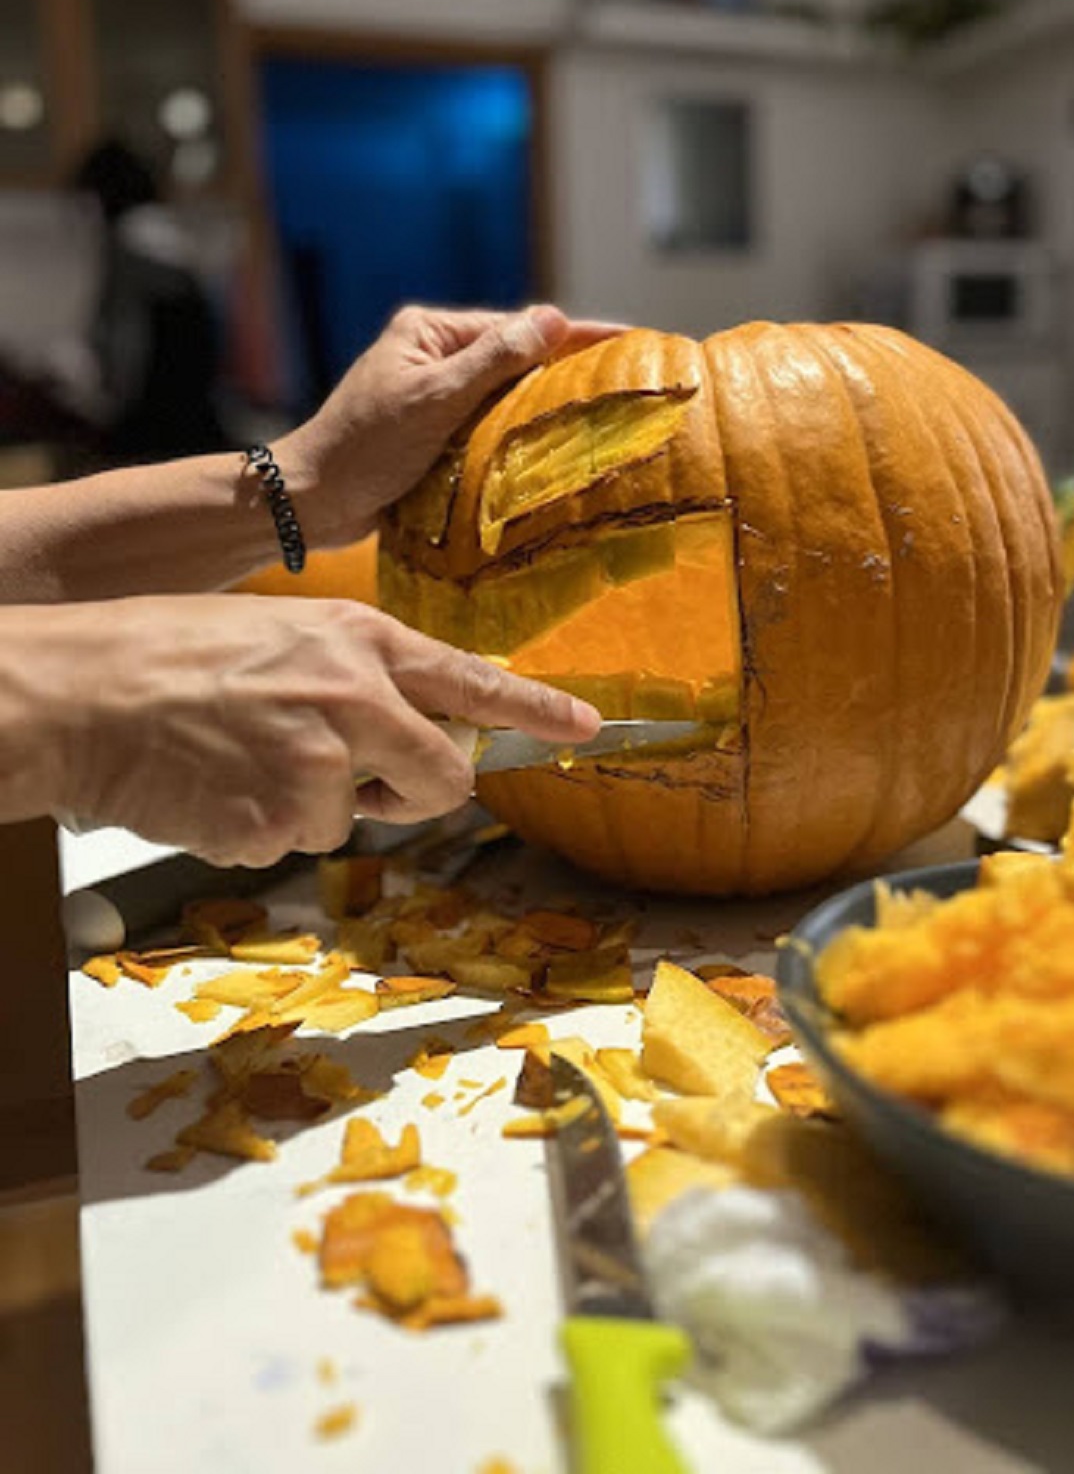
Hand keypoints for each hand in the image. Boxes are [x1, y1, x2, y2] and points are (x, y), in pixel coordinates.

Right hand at [29, 596, 599, 865]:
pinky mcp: (280, 821)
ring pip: (358, 820)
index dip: (537, 708)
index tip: (587, 728)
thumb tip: (414, 724)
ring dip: (312, 807)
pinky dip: (261, 829)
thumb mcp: (284, 635)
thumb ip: (359, 675)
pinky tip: (216, 787)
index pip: (472, 678)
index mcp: (359, 640)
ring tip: (243, 758)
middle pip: (444, 775)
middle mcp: (356, 698)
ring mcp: (321, 763)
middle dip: (417, 791)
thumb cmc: (171, 656)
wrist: (79, 693)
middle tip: (364, 780)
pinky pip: (297, 844)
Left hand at [278, 304, 624, 549]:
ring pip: (505, 399)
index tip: (629, 338)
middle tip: (627, 385)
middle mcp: (435, 360)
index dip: (574, 334)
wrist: (312, 502)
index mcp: (430, 334)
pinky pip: (489, 432)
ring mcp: (434, 400)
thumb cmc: (364, 448)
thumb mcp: (434, 398)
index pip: (517, 328)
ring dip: (544, 410)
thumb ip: (493, 360)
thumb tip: (553, 318)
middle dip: (567, 372)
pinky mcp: (434, 439)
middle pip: (516, 361)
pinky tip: (553, 454)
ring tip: (604, 419)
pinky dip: (518, 440)